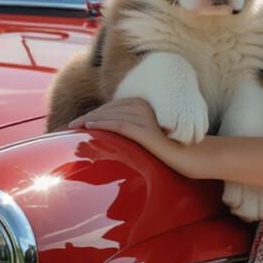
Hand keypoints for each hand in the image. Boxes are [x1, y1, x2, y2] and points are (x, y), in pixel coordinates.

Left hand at [67, 97, 203, 176]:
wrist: (192, 157)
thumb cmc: (170, 149)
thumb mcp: (148, 137)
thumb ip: (132, 132)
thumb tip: (110, 137)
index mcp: (143, 106)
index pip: (112, 107)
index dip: (94, 113)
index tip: (78, 121)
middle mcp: (144, 107)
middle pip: (109, 109)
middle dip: (88, 115)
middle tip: (70, 125)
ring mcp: (145, 118)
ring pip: (111, 115)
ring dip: (91, 120)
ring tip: (75, 127)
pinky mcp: (146, 131)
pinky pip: (120, 125)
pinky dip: (103, 124)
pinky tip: (90, 127)